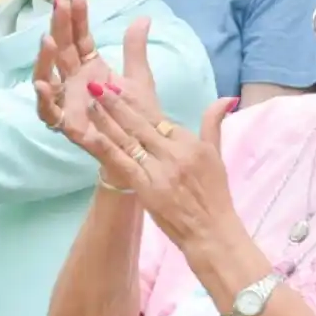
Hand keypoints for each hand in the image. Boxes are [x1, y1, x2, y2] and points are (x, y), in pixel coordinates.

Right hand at [33, 0, 162, 188]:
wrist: (142, 150)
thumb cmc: (136, 115)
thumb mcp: (139, 78)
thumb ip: (136, 49)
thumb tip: (143, 18)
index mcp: (88, 68)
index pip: (79, 38)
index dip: (76, 19)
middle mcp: (73, 82)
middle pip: (61, 51)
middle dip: (59, 27)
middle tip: (60, 4)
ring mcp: (66, 102)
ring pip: (47, 76)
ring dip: (45, 59)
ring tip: (49, 39)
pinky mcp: (65, 124)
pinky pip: (47, 111)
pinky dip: (42, 98)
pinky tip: (40, 83)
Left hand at [82, 84, 239, 251]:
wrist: (211, 231)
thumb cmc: (215, 195)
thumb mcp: (217, 155)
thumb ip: (213, 124)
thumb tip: (225, 98)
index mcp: (189, 142)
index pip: (157, 118)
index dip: (135, 102)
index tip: (117, 87)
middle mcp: (173, 152)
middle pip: (139, 123)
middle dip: (116, 103)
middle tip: (96, 84)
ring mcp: (159, 169)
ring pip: (128, 139)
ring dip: (106, 120)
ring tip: (89, 103)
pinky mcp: (146, 187)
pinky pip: (122, 163)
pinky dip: (106, 148)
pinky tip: (92, 135)